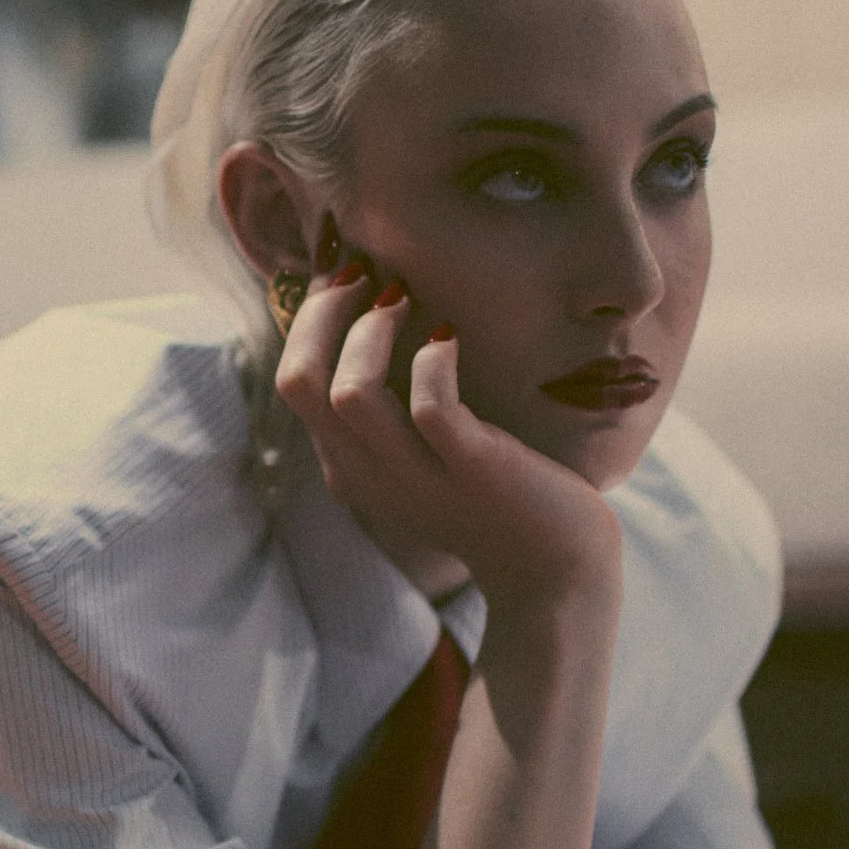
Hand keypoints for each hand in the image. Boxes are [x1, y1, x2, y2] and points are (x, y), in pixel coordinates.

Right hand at [272, 251, 618, 609]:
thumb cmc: (496, 499)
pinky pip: (430, 406)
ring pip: (348, 393)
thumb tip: (376, 320)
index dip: (308, 317)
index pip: (293, 383)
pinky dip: (434, 358)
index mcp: (349, 465)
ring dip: (370, 331)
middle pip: (299, 382)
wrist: (554, 575)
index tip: (343, 272)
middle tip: (364, 274)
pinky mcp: (472, 471)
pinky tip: (450, 338)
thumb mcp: (422, 456)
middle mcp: (368, 473)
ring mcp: (417, 476)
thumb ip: (392, 410)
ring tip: (402, 298)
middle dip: (322, 312)